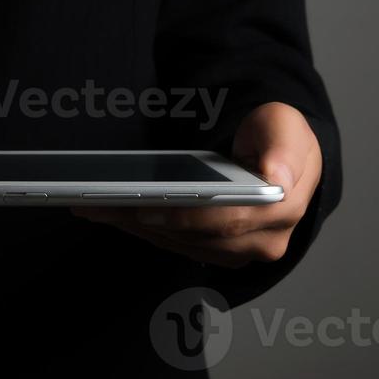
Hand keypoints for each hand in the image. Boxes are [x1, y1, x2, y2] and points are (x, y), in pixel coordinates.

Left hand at [71, 102, 321, 268]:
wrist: (283, 155)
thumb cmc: (280, 138)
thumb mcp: (285, 127)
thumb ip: (283, 149)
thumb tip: (276, 177)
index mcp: (282, 210)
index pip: (226, 222)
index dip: (184, 217)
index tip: (145, 209)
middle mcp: (263, 241)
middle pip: (192, 237)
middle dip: (142, 220)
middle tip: (98, 203)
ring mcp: (239, 251)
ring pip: (178, 243)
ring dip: (133, 226)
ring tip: (93, 205)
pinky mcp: (218, 252)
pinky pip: (175, 244)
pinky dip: (142, 229)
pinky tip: (113, 212)